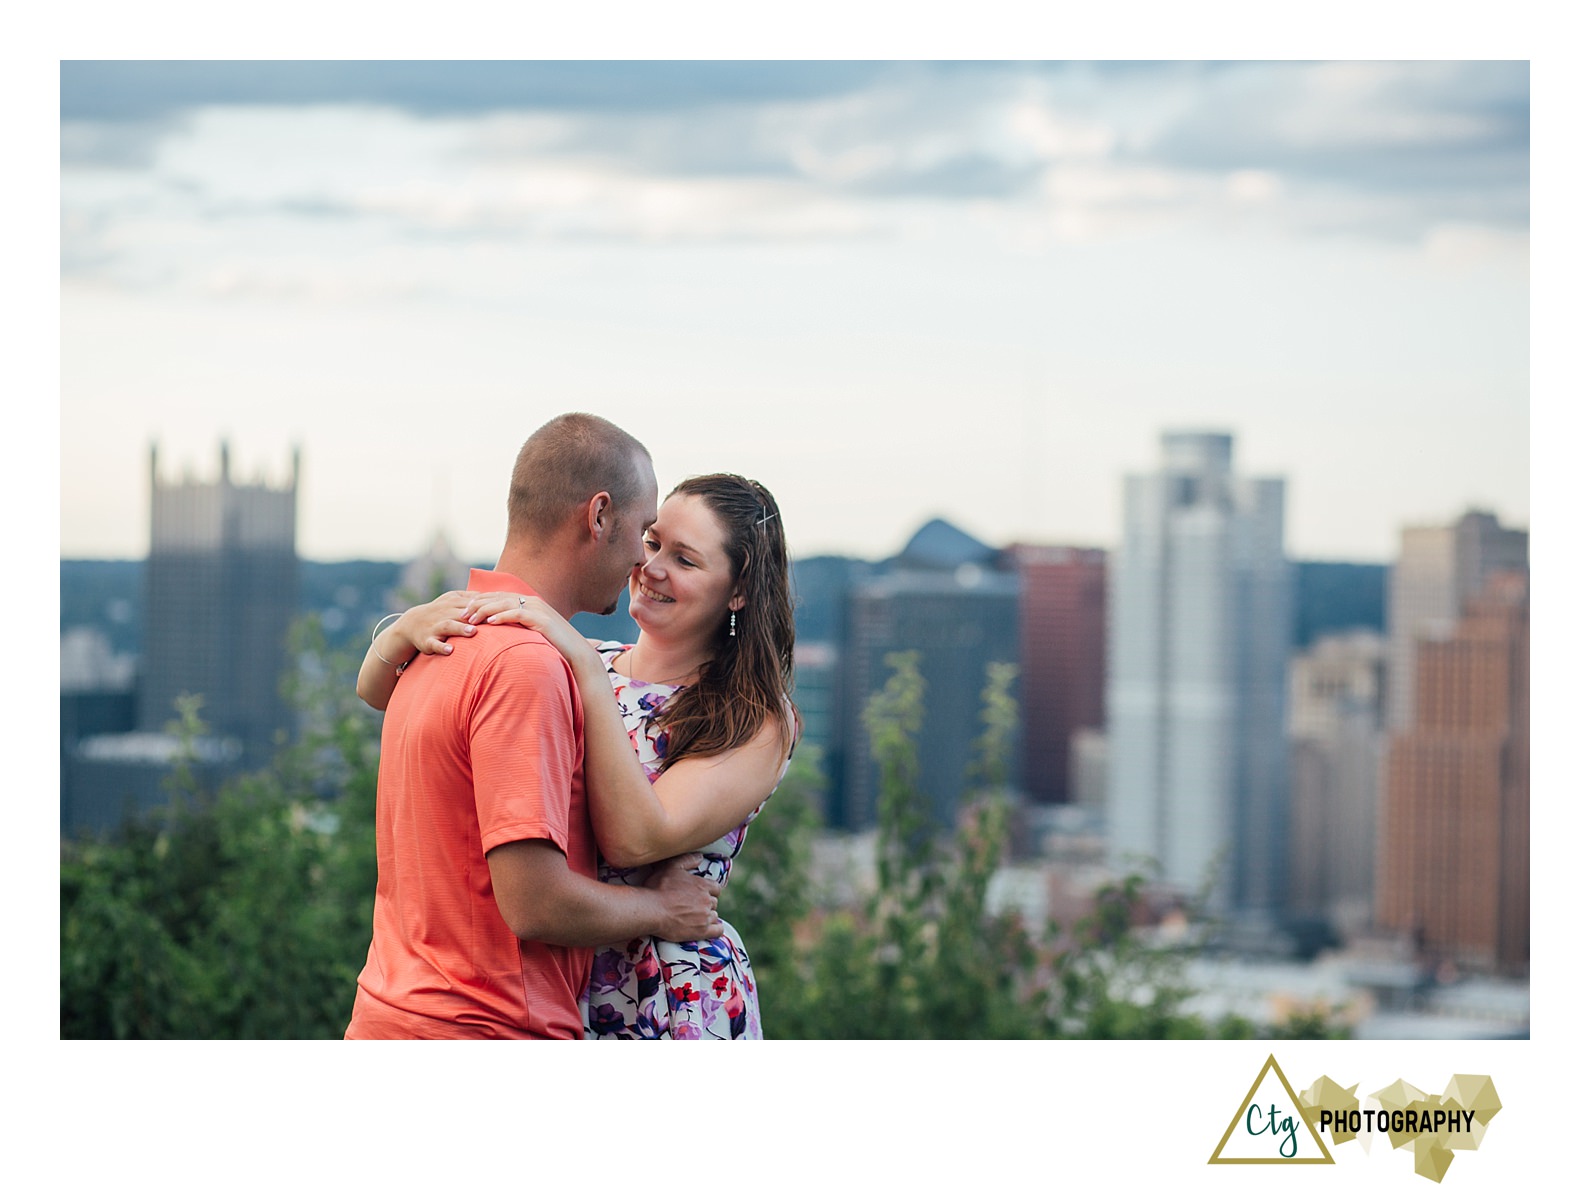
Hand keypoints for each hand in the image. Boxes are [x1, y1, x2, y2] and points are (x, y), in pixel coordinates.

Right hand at [393, 590, 482, 656]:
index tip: (499, 609)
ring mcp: (435, 627)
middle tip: (490, 620)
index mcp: (452, 603)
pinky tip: (451, 650)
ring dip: (460, 629)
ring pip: (448, 626)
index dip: (484, 606)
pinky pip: (434, 644)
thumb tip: (491, 594)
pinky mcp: (427, 640)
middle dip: (475, 617)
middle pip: (462, 613)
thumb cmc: (439, 611)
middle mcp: (444, 614)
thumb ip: (470, 596)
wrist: (411, 623)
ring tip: (472, 631)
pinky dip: (441, 647)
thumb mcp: (451, 599)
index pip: (471, 603)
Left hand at [470, 592, 600, 672]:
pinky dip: (502, 617)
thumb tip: (498, 632)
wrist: (577, 654)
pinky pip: (518, 614)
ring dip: (486, 610)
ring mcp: (538, 609)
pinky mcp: (542, 619)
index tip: (464, 610)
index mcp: (529, 602)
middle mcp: (533, 602)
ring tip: (470, 619)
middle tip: (462, 613)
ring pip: (505, 603)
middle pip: (499, 597)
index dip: (480, 601)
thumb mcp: (532, 634)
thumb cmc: (553, 647)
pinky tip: (490, 623)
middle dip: (478, 604)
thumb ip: (517, 628)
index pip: (499, 597)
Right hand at [642, 853, 723, 942]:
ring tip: (695, 918)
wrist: (651, 910)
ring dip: (708, 916)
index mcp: (702, 885)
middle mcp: (707, 900)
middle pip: (714, 902)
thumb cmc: (658, 888)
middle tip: (694, 907)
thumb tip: (700, 857)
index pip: (716, 888)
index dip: (709, 891)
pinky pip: (718, 931)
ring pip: (714, 916)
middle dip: (706, 904)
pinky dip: (716, 929)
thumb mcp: (671, 867)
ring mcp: (705, 916)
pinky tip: (709, 929)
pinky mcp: (701, 931)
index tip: (700, 894)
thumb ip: (688, 860)